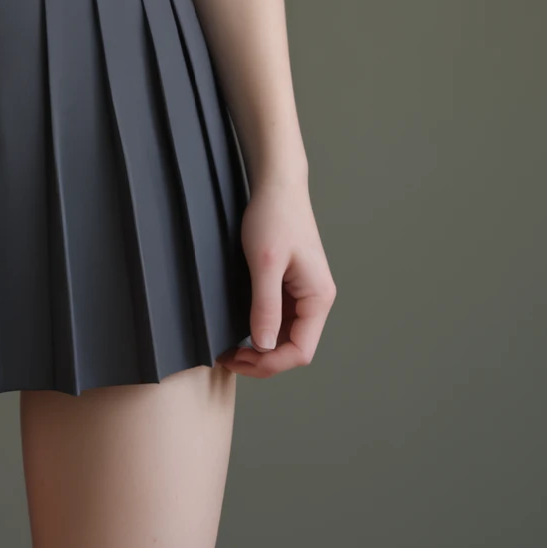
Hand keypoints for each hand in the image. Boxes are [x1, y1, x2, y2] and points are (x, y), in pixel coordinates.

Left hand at [216, 172, 335, 379]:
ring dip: (261, 347)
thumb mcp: (265, 263)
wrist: (277, 184)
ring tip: (231, 348)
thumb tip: (264, 347)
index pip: (300, 351)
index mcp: (318, 298)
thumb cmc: (274, 217)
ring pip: (286, 335)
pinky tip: (241, 329)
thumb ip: (265, 306)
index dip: (270, 364)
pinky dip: (262, 328)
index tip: (238, 360)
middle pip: (294, 347)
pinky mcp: (291, 284)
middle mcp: (316, 299)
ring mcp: (304, 292)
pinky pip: (280, 317)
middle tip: (228, 358)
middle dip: (263, 359)